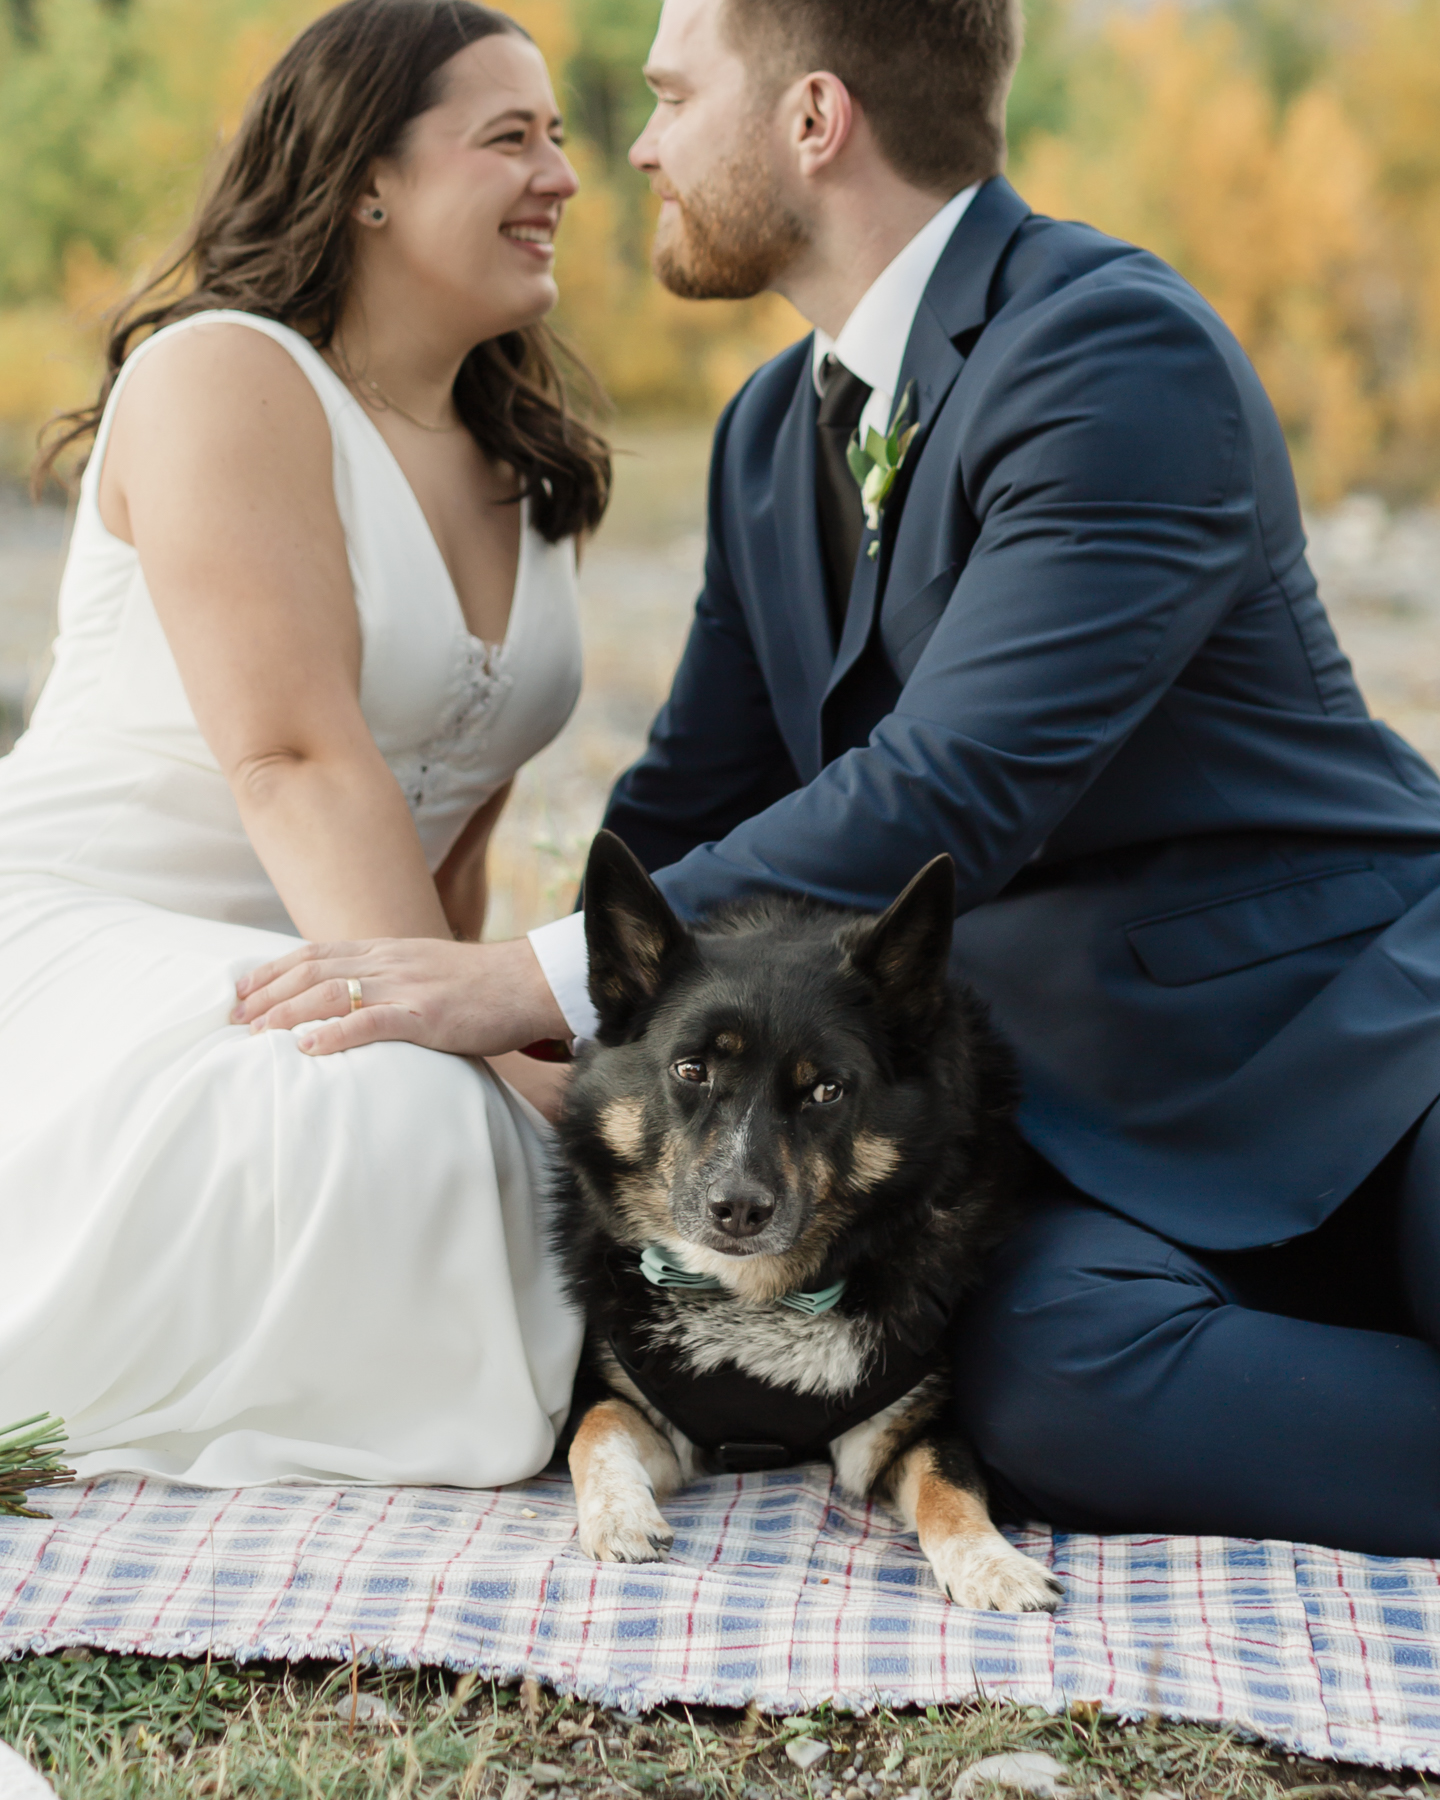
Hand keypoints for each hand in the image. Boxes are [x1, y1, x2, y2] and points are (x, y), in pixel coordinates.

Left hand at [231, 935, 568, 1058]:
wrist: (527, 983)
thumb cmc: (480, 986)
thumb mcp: (424, 970)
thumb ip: (388, 979)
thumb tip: (353, 1000)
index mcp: (385, 951)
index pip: (314, 953)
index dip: (272, 971)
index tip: (240, 992)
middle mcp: (387, 962)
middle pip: (311, 971)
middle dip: (266, 996)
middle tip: (232, 1021)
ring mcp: (406, 987)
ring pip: (331, 993)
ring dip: (286, 1015)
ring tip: (254, 1037)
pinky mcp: (427, 1015)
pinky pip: (373, 1022)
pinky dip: (335, 1034)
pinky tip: (307, 1048)